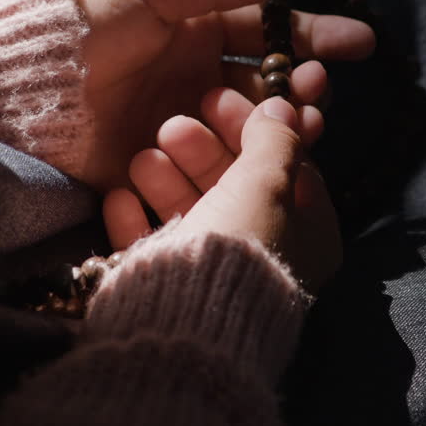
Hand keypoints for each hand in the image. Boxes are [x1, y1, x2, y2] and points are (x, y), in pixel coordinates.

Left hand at [73, 0, 374, 191]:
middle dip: (303, 87)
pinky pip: (220, 168)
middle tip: (316, 90)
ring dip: (284, 125)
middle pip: (271, 87)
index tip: (361, 44)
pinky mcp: (167, 168)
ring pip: (254, 130)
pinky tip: (267, 159)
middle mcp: (199, 80)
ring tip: (300, 122)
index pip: (270, 34)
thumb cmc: (87, 22)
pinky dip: (249, 165)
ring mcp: (186, 126)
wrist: (26, 80)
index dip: (317, 37)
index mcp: (199, 32)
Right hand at [104, 87, 341, 294]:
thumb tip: (282, 105)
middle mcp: (266, 255)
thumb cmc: (242, 246)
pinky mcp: (169, 291)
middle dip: (199, 151)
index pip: (283, 167)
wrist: (187, 325)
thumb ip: (274, 140)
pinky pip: (149, 247)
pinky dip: (134, 220)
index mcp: (307, 235)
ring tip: (142, 159)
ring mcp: (215, 274)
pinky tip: (118, 197)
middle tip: (171, 127)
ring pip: (189, 212)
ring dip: (163, 178)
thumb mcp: (269, 184)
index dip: (250, 128)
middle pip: (231, 185)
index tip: (215, 99)